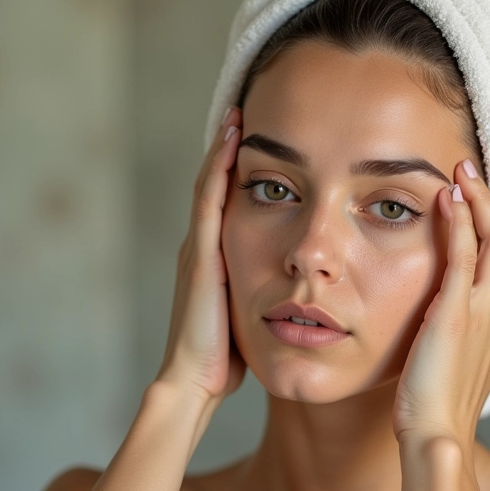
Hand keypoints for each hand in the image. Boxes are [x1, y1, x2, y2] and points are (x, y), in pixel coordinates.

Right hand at [154, 107, 246, 402]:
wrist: (196, 379)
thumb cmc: (226, 354)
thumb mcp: (249, 312)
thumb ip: (261, 289)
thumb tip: (293, 282)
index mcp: (215, 257)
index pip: (226, 201)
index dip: (238, 169)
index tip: (260, 138)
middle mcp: (203, 244)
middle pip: (215, 185)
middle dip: (229, 149)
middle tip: (246, 111)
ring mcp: (198, 247)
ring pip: (210, 185)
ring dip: (223, 148)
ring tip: (238, 113)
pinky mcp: (201, 254)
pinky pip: (209, 201)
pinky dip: (218, 168)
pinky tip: (232, 140)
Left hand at [392, 160, 489, 451]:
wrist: (437, 435)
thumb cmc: (440, 404)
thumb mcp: (456, 360)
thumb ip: (457, 332)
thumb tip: (441, 318)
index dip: (489, 227)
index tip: (472, 202)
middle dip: (488, 203)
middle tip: (469, 172)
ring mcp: (484, 310)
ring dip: (477, 202)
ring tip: (461, 172)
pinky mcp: (457, 312)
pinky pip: (462, 254)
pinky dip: (459, 222)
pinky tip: (448, 198)